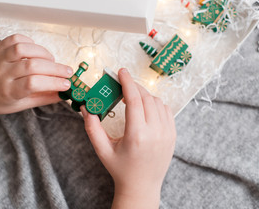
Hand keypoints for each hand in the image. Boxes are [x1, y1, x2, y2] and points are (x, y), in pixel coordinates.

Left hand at [0, 34, 72, 122]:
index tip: (67, 84)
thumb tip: (63, 94)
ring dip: (44, 53)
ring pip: (24, 49)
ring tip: (51, 61)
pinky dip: (31, 42)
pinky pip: (16, 39)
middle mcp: (2, 74)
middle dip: (55, 68)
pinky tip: (36, 51)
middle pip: (33, 66)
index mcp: (8, 91)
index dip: (53, 82)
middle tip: (67, 71)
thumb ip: (43, 98)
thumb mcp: (21, 105)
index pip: (34, 84)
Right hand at [81, 68, 175, 208]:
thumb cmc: (120, 169)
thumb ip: (92, 128)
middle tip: (122, 84)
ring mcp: (167, 133)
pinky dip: (155, 104)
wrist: (142, 186)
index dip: (127, 82)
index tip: (121, 71)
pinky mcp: (173, 135)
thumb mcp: (102, 150)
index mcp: (137, 135)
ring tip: (131, 100)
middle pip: (146, 97)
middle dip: (134, 86)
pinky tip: (145, 108)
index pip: (134, 99)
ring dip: (144, 96)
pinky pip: (166, 110)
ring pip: (157, 102)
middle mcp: (155, 132)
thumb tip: (86, 107)